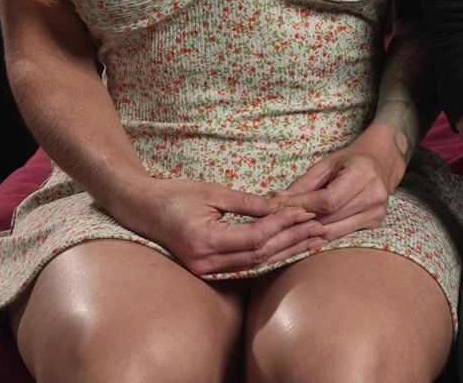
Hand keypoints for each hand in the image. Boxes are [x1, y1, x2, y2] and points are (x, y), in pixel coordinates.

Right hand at [114, 176, 324, 276]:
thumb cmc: (175, 195)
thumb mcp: (212, 192)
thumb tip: (283, 206)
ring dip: (286, 252)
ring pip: (256, 264)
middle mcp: (206, 262)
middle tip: (320, 229)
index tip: (305, 212)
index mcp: (205, 241)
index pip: (255, 238)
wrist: (142, 209)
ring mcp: (206, 270)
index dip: (283, 226)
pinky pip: (245, 265)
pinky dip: (269, 256)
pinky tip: (289, 250)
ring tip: (314, 241)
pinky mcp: (208, 270)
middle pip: (260, 256)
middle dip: (292, 241)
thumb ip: (248, 203)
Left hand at [270, 121, 405, 240]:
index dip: (302, 207)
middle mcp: (374, 196)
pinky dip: (323, 234)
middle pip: (329, 219)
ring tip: (288, 229)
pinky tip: (308, 232)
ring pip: (334, 232)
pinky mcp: (375, 223)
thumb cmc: (351, 160)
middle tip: (277, 221)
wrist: (382, 163)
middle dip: (300, 220)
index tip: (279, 208)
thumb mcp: (327, 164)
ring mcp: (377, 213)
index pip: (328, 200)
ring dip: (308, 231)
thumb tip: (274, 201)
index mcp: (362, 174)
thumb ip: (303, 185)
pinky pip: (342, 235)